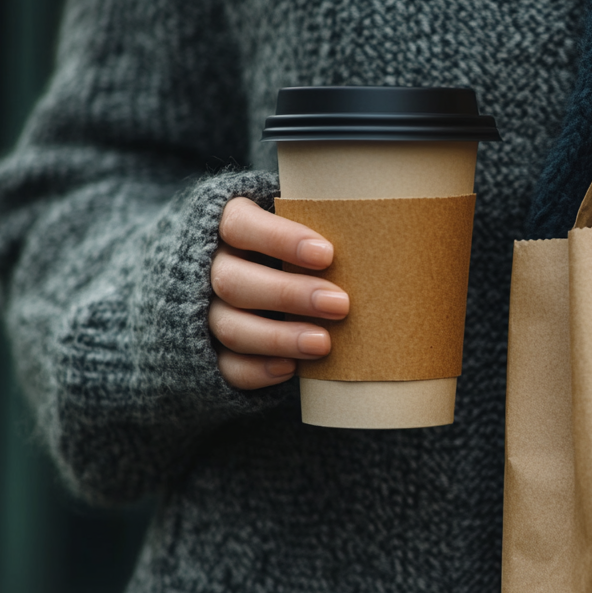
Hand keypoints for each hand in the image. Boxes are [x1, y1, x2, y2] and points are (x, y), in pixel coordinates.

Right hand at [209, 197, 349, 389]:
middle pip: (234, 281)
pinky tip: (291, 369)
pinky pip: (226, 366)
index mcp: (227, 226)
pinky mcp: (208, 351)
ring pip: (230, 326)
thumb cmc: (293, 247)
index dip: (280, 239)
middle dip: (288, 294)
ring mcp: (203, 311)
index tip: (327, 254)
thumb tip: (388, 231)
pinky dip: (257, 370)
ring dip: (278, 337)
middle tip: (341, 305)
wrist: (251, 281)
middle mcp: (209, 267)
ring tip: (324, 344)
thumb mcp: (301, 225)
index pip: (240, 225)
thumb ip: (327, 222)